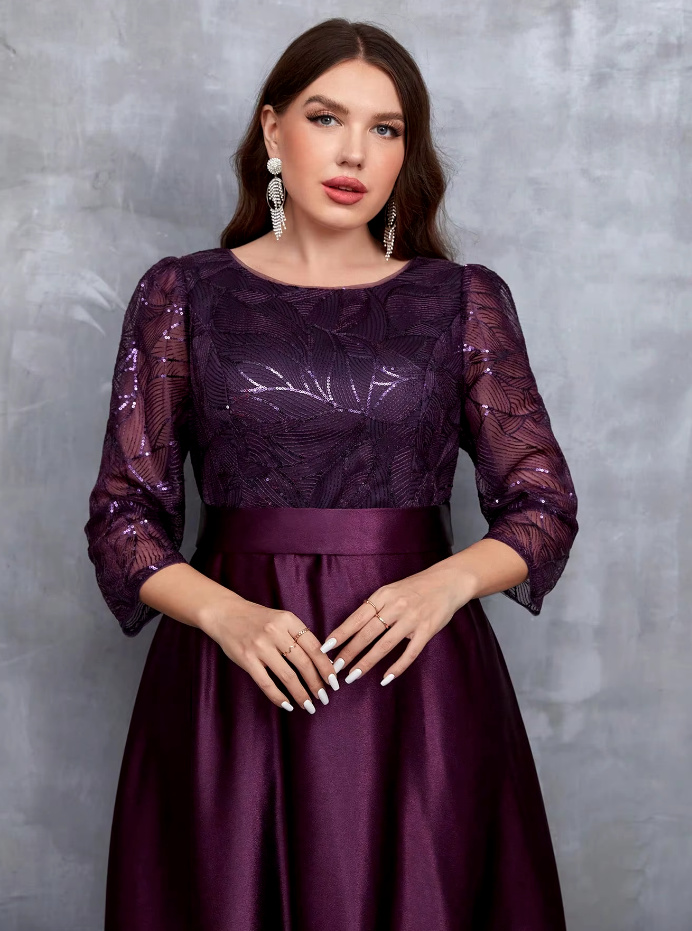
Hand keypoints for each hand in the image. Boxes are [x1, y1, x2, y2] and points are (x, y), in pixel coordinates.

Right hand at [202, 596, 339, 712]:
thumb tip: (321, 661)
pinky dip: (278, 696)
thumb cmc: (257, 618)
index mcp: (288, 620)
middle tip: (324, 697)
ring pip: (288, 676)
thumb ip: (298, 635)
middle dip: (317, 684)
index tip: (334, 681)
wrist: (225, 613)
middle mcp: (275, 632)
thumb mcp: (281, 618)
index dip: (326, 666)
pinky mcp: (246, 659)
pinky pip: (266, 683)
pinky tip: (287, 704)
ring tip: (309, 705)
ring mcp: (260, 646)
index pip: (314, 647)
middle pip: (304, 663)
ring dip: (301, 694)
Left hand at [318, 565, 472, 685]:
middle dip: (349, 652)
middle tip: (335, 668)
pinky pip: (410, 653)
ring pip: (385, 645)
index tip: (326, 647)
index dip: (341, 634)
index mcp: (383, 595)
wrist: (448, 582)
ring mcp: (412, 619)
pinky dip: (397, 667)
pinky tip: (385, 679)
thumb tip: (353, 624)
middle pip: (367, 633)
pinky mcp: (427, 631)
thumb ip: (375, 606)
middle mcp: (396, 606)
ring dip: (367, 662)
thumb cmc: (416, 587)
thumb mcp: (391, 590)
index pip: (357, 617)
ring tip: (353, 675)